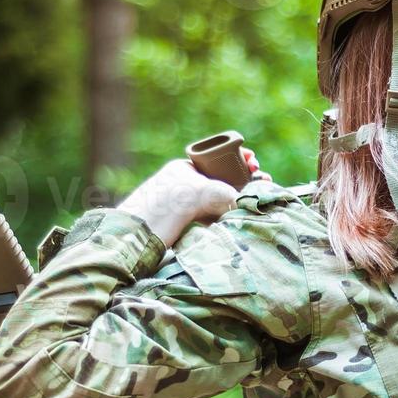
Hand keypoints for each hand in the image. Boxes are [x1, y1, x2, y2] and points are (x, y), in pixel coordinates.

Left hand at [117, 148, 270, 247]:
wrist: (134, 238)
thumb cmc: (163, 209)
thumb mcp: (201, 194)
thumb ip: (229, 194)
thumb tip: (249, 202)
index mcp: (184, 168)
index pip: (218, 160)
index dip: (239, 160)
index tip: (255, 162)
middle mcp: (184, 184)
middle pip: (221, 179)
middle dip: (243, 180)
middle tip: (263, 181)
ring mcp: (184, 206)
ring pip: (218, 201)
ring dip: (237, 201)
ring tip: (257, 199)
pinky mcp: (184, 227)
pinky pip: (211, 219)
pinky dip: (226, 218)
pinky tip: (240, 219)